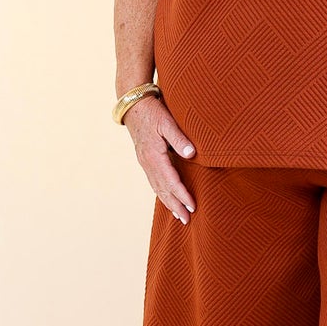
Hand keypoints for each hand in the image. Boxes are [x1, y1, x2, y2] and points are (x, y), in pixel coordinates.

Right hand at [123, 95, 196, 224]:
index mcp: (154, 156)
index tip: (193, 206)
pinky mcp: (145, 160)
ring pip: (157, 188)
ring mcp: (145, 163)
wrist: (133, 105)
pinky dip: (161, 193)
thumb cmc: (152, 111)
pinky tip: (167, 199)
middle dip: (175, 206)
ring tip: (179, 216)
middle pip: (163, 190)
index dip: (182, 195)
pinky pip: (154, 182)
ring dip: (168, 203)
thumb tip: (192, 154)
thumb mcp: (167, 121)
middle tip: (187, 220)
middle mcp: (148, 163)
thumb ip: (179, 138)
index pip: (171, 181)